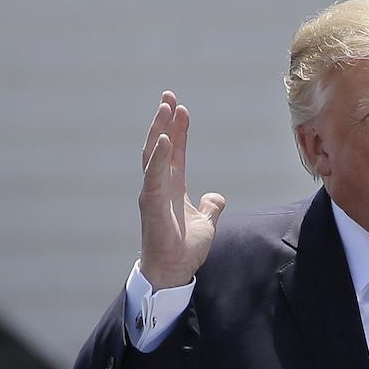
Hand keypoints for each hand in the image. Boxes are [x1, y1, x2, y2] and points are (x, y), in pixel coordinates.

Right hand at [137, 91, 225, 289]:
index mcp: (172, 187)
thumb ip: (211, 206)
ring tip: (166, 107)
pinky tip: (163, 137)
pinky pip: (153, 175)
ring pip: (153, 154)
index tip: (181, 108)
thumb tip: (216, 197)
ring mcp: (153, 193)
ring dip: (159, 129)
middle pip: (160, 146)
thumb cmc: (184, 249)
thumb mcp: (206, 223)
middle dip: (164, 120)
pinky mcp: (151, 204)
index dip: (178, 130)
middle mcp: (160, 185)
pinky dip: (158, 156)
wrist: (174, 271)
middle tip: (169, 96)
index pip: (175, 152)